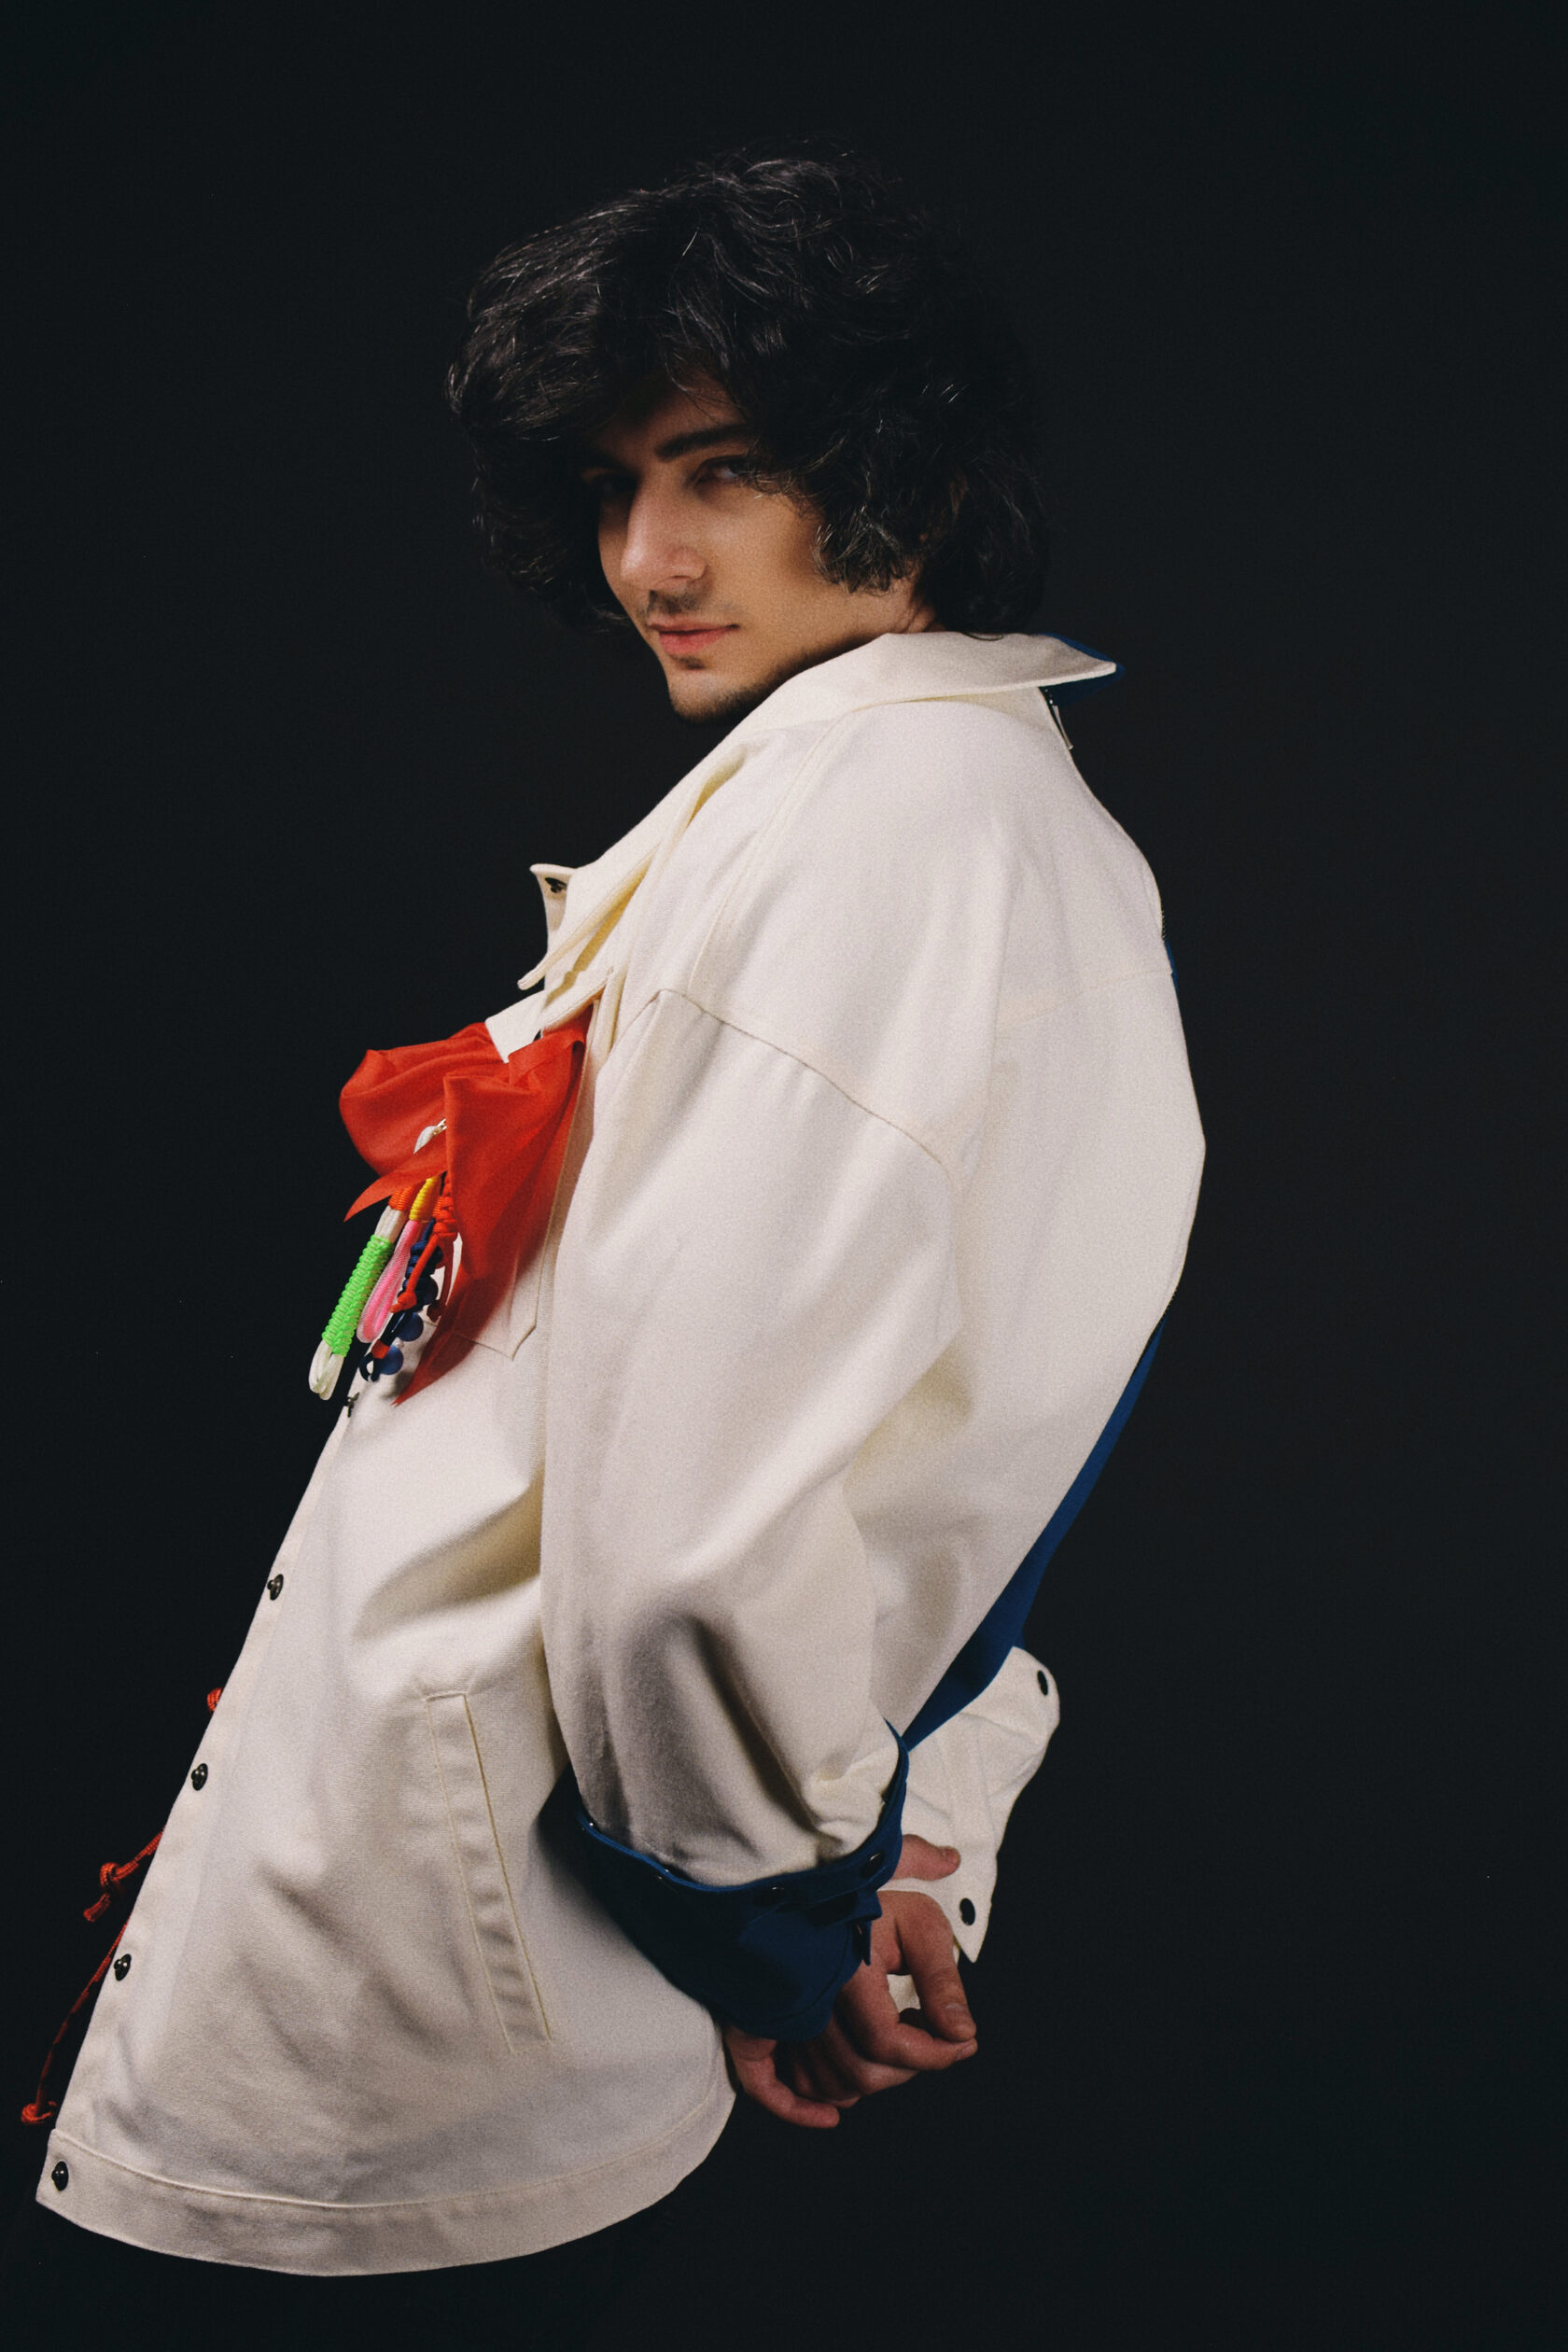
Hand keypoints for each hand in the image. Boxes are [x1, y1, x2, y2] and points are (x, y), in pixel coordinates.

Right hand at [720, 1833, 976, 2129]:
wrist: (800, 1877)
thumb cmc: (866, 1895)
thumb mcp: (918, 1920)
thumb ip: (942, 1976)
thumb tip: (966, 2032)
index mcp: (844, 1971)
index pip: (889, 2042)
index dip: (935, 2053)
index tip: (965, 2043)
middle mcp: (808, 2000)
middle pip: (862, 2074)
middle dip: (911, 2068)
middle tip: (939, 2040)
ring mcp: (781, 2016)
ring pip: (830, 2085)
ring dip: (874, 2082)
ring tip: (903, 2046)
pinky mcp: (760, 2025)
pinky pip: (780, 2086)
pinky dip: (811, 2104)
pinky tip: (839, 2106)